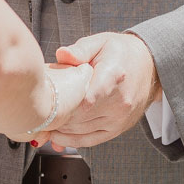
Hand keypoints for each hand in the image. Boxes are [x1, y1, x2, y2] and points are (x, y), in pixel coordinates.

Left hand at [45, 32, 157, 147]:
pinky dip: (73, 141)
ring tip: (41, 127)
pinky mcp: (119, 128)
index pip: (88, 99)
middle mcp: (120, 101)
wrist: (150, 65)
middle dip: (56, 119)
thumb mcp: (101, 42)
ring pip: (83, 132)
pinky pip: (93, 140)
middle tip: (34, 117)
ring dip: (61, 132)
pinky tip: (57, 138)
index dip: (65, 106)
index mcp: (114, 76)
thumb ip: (80, 49)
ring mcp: (120, 117)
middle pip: (81, 118)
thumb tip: (62, 54)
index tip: (46, 105)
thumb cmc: (121, 52)